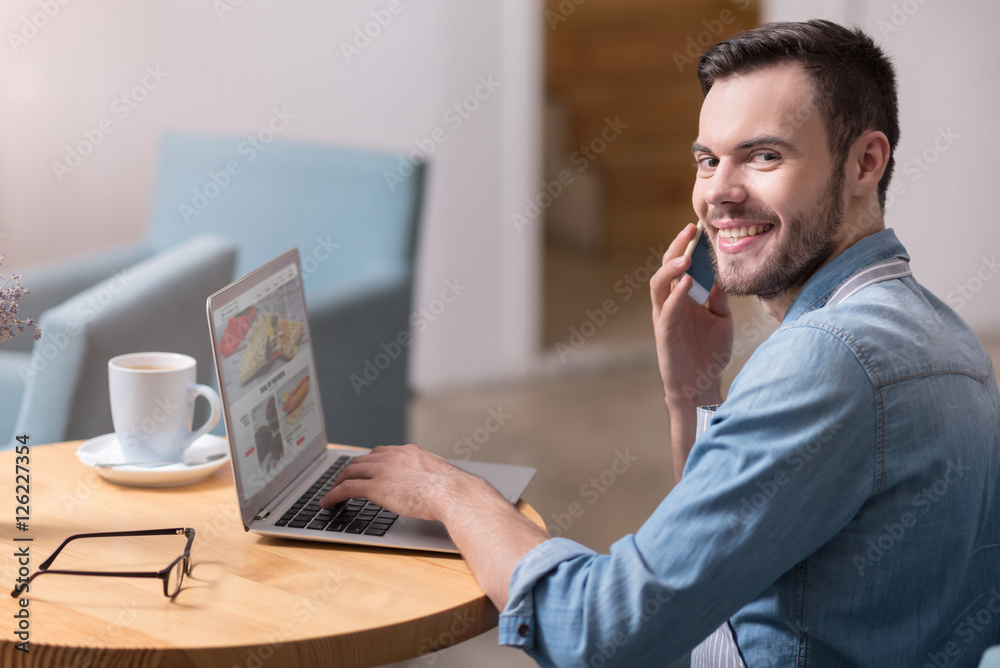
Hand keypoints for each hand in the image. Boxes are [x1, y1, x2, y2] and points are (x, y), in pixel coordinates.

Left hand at [319, 444, 485, 521]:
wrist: (452, 493)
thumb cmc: (453, 489)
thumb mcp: (440, 474)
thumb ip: (429, 475)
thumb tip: (432, 484)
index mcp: (408, 452)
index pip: (380, 452)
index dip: (369, 461)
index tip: (364, 468)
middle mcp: (392, 456)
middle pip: (361, 459)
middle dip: (350, 469)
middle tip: (343, 479)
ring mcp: (382, 470)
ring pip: (350, 471)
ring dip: (338, 481)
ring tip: (332, 490)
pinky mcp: (375, 487)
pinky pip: (347, 488)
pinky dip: (333, 494)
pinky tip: (327, 502)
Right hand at [650, 223, 733, 409]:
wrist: (701, 386)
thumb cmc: (710, 355)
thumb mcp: (722, 320)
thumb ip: (719, 298)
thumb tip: (720, 276)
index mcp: (683, 298)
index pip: (682, 266)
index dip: (688, 246)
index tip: (701, 227)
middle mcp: (670, 303)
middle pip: (667, 268)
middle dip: (677, 247)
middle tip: (690, 230)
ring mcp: (665, 316)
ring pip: (658, 284)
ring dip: (670, 268)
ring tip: (685, 255)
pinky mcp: (664, 332)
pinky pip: (666, 309)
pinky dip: (675, 294)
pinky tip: (687, 282)